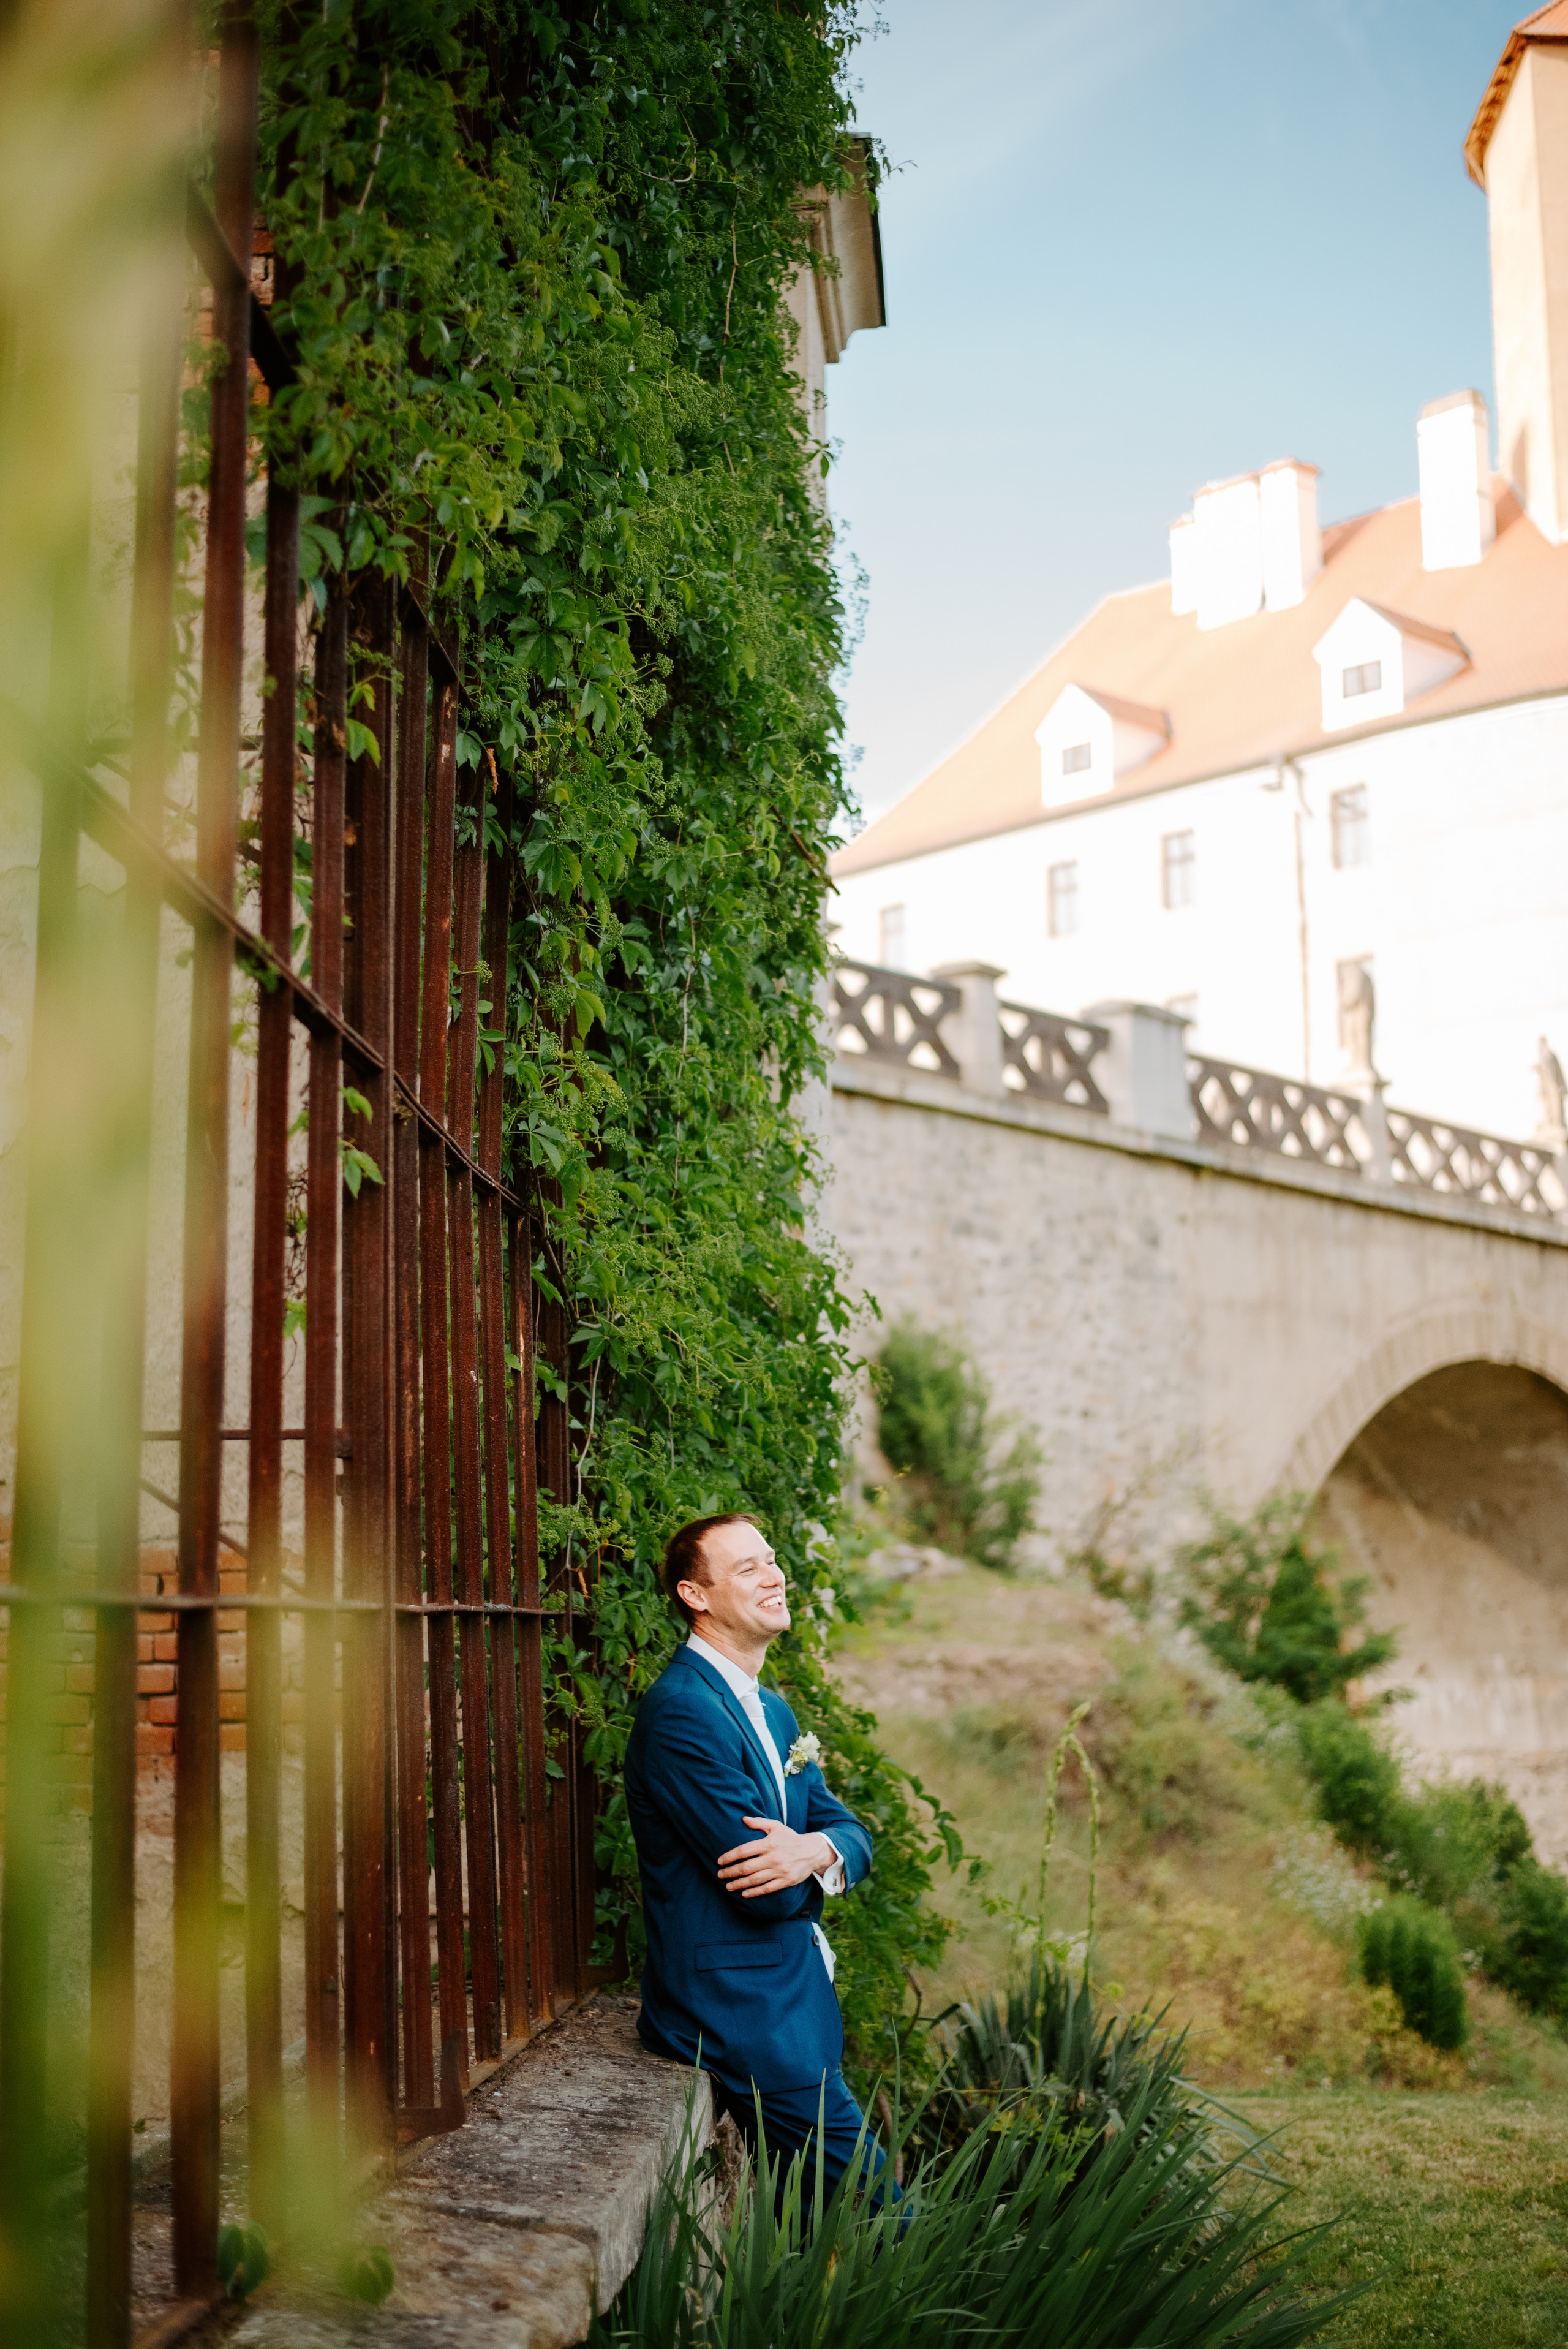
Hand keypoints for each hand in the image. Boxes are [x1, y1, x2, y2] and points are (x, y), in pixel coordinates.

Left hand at [718, 1818, 835, 1898]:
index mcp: (768, 1843)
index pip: (743, 1850)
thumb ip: (759, 1823)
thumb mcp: (776, 1827)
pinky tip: (745, 1893)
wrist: (812, 1851)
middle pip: (746, 1867)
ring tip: (728, 1887)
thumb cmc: (791, 1838)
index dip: (729, 1857)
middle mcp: (772, 1857)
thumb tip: (743, 1819)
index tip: (719, 1861)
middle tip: (720, 1875)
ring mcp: (779, 1871)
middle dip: (730, 1872)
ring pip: (754, 1880)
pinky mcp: (785, 1881)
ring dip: (739, 1884)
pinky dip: (754, 1892)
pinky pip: (767, 1888)